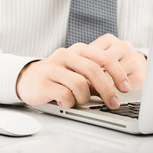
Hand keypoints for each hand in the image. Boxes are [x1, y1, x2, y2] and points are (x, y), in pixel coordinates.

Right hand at [16, 34, 145, 108]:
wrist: (27, 79)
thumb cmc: (57, 76)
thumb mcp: (77, 70)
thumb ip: (95, 75)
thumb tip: (116, 89)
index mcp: (78, 49)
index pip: (104, 58)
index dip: (118, 73)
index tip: (125, 88)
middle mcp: (65, 55)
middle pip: (93, 70)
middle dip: (107, 90)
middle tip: (113, 103)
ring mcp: (52, 68)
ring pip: (80, 84)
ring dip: (84, 98)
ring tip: (79, 101)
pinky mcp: (42, 82)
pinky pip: (64, 95)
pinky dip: (69, 103)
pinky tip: (65, 102)